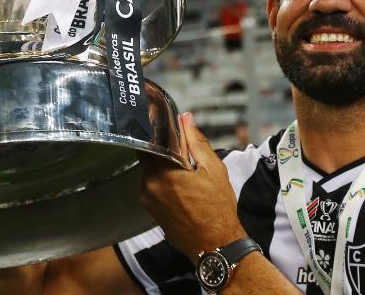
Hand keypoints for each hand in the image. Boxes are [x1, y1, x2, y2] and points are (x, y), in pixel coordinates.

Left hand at [139, 112, 246, 260]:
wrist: (215, 245)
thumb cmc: (218, 208)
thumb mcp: (213, 170)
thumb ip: (196, 142)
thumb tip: (186, 118)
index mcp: (164, 172)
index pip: (150, 139)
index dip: (156, 128)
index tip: (162, 120)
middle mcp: (150, 185)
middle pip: (147, 154)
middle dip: (159, 147)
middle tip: (176, 143)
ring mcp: (147, 199)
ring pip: (149, 170)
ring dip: (161, 165)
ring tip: (182, 167)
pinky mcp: (150, 210)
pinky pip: (152, 186)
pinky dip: (162, 180)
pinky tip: (179, 185)